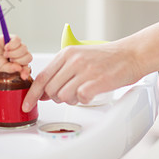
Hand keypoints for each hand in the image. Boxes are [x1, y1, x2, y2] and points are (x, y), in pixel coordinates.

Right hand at [0, 35, 31, 79]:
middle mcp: (20, 54)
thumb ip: (11, 69)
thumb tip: (19, 68)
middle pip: (28, 57)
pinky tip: (5, 47)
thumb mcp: (3, 68)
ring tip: (5, 54)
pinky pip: (18, 40)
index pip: (27, 66)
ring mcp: (17, 46)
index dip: (26, 71)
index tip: (23, 76)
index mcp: (19, 62)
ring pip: (24, 48)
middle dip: (18, 60)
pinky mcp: (13, 38)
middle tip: (9, 60)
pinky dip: (12, 44)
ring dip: (14, 53)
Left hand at [22, 42, 141, 111]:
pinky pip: (80, 98)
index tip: (27, 104)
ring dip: (71, 99)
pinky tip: (91, 92)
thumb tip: (43, 92)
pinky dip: (84, 100)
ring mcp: (85, 70)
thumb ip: (60, 72)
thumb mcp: (78, 57)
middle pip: (51, 89)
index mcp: (66, 53)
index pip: (42, 77)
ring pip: (63, 96)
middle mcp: (73, 60)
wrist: (131, 54)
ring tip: (82, 91)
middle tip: (69, 93)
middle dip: (56, 97)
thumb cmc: (106, 58)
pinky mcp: (98, 80)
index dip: (32, 93)